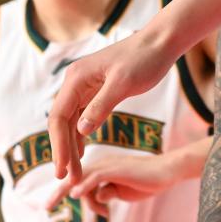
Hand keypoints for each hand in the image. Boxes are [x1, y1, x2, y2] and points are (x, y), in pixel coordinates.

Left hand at [47, 152, 172, 215]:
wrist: (167, 172)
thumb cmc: (146, 181)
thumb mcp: (122, 192)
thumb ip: (107, 194)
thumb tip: (97, 198)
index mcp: (104, 169)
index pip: (80, 181)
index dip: (65, 192)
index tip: (50, 206)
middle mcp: (104, 164)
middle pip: (76, 176)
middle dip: (59, 192)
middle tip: (45, 207)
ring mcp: (111, 165)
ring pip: (83, 177)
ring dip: (68, 191)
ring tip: (53, 203)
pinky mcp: (118, 169)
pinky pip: (98, 177)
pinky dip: (86, 185)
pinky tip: (77, 194)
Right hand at [48, 30, 176, 182]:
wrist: (162, 42)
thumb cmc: (145, 58)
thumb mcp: (124, 83)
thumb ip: (101, 106)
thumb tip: (80, 131)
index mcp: (76, 78)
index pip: (58, 118)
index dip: (58, 146)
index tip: (62, 171)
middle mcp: (76, 81)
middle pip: (62, 122)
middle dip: (64, 150)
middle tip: (70, 179)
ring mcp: (86, 86)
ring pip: (72, 121)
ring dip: (72, 146)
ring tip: (75, 172)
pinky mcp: (98, 90)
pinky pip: (83, 116)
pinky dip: (82, 134)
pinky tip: (82, 152)